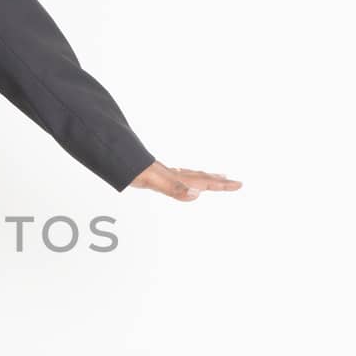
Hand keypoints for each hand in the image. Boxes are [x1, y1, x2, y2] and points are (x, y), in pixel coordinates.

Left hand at [128, 161, 242, 200]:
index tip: (239, 184)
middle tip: (234, 182)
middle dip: (219, 181)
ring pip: (191, 175)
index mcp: (177, 178)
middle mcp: (174, 174)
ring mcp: (165, 174)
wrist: (116, 159)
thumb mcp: (154, 182)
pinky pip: (178, 176)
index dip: (222, 184)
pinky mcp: (155, 174)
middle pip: (201, 177)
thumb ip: (175, 188)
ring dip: (205, 177)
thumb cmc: (134, 172)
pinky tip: (182, 179)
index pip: (204, 181)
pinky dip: (186, 178)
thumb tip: (197, 195)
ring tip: (216, 176)